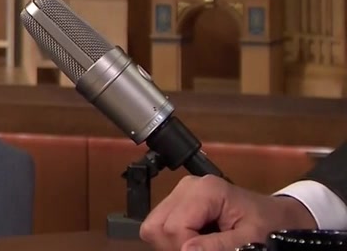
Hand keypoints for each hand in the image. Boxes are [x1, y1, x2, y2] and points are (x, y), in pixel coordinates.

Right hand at [139, 175, 315, 250]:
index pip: (174, 227)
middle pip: (157, 226)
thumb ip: (219, 246)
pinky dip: (173, 239)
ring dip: (172, 244)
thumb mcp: (251, 239)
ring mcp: (180, 193)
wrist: (279, 216)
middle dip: (175, 246)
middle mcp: (186, 187)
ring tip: (198, 247)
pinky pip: (159, 225)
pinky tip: (195, 241)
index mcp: (205, 191)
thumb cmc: (270, 226)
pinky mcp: (178, 202)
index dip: (185, 248)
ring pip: (153, 227)